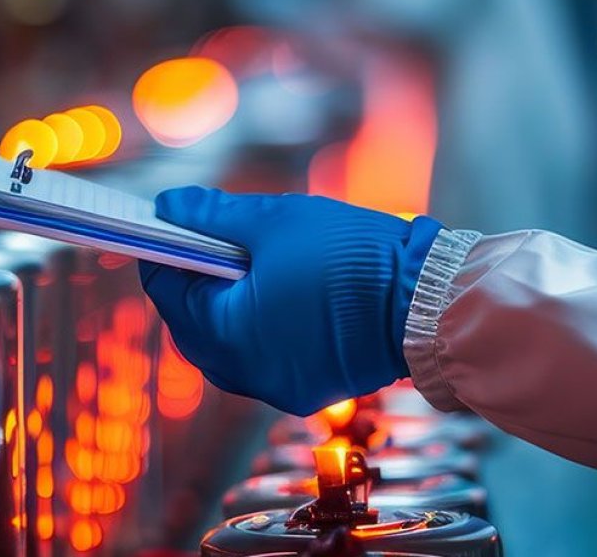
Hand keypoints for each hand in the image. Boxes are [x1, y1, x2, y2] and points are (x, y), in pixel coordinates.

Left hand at [139, 187, 443, 414]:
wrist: (428, 301)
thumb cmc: (354, 259)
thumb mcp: (275, 221)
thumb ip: (214, 216)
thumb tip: (170, 206)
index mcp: (227, 334)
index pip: (168, 290)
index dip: (167, 251)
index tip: (173, 224)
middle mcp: (247, 374)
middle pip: (195, 325)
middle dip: (200, 281)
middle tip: (218, 240)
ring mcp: (280, 388)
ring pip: (231, 345)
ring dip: (232, 306)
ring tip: (259, 264)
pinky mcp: (310, 389)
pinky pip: (267, 358)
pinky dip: (264, 328)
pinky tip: (287, 293)